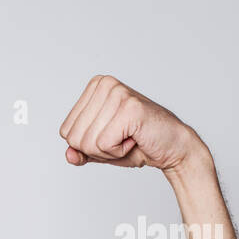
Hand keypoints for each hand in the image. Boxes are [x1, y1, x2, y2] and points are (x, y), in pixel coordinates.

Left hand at [58, 75, 202, 171]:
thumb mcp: (100, 150)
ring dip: (108, 151)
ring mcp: (118, 94)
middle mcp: (105, 84)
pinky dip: (118, 152)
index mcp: (95, 87)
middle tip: (120, 139)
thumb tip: (68, 155)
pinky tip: (134, 139)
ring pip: (87, 143)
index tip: (110, 136)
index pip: (65, 131)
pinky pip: (103, 144)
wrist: (172, 147)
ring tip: (128, 138)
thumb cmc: (137, 144)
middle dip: (95, 150)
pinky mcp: (130, 108)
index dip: (85, 145)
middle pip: (73, 137)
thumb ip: (80, 151)